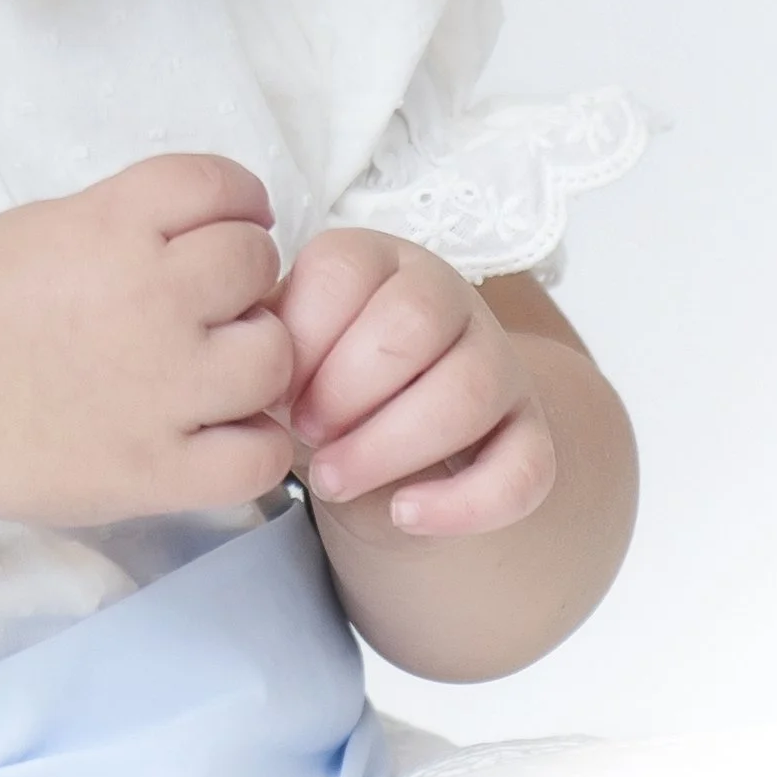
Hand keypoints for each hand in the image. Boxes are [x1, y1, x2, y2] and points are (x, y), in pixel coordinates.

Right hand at [0, 155, 296, 526]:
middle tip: (213, 301)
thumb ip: (120, 219)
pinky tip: (226, 432)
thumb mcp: (38, 228)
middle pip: (255, 260)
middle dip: (241, 274)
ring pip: (275, 353)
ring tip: (219, 368)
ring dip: (256, 355)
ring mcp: (162, 388)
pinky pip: (262, 454)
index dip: (237, 199)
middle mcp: (149, 298)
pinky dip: (257, 443)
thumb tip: (198, 226)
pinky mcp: (160, 469)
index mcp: (111, 227)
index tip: (232, 220)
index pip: (222, 183)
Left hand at [273, 227, 554, 540]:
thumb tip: (249, 371)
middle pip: (414, 322)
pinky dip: (465, 502)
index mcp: (379, 261)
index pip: (347, 268)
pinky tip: (404, 515)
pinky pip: (525, 467)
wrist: (395, 424)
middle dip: (345, 388)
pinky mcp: (528, 432)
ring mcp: (498, 362)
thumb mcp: (288, 345)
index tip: (273, 386)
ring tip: (331, 481)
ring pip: (469, 391)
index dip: (303, 335)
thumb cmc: (323, 375)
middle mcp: (448, 297)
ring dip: (389, 446)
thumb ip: (266, 342)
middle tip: (305, 432)